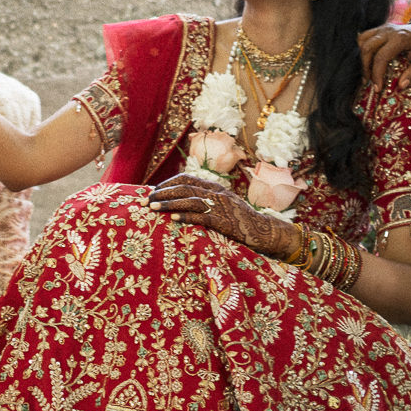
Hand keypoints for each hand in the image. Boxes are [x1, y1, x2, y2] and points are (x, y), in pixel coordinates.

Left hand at [147, 173, 296, 257]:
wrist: (265, 232)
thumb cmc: (241, 222)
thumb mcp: (223, 206)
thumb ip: (206, 202)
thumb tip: (181, 203)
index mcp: (215, 187)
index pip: (187, 178)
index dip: (168, 183)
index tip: (153, 191)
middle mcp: (217, 193)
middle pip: (184, 187)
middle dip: (162, 193)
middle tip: (146, 200)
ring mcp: (222, 206)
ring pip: (190, 200)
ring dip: (169, 203)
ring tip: (153, 208)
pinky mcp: (225, 221)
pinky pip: (202, 217)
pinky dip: (187, 216)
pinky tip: (174, 218)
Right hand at [358, 21, 410, 89]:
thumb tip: (400, 87)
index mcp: (400, 38)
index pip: (381, 57)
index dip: (377, 74)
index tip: (377, 87)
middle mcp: (388, 31)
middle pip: (367, 48)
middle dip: (365, 67)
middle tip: (369, 81)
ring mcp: (382, 28)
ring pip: (363, 41)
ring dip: (362, 58)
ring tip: (367, 72)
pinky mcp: (379, 29)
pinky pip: (365, 37)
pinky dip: (363, 49)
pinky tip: (368, 60)